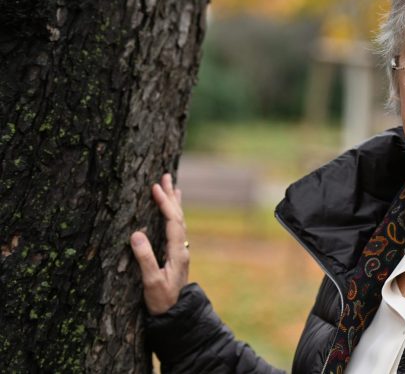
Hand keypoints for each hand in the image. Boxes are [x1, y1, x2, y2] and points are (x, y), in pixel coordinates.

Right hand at [130, 173, 188, 314]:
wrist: (176, 317)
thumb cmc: (162, 302)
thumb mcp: (151, 282)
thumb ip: (145, 258)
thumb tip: (136, 233)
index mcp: (178, 252)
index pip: (172, 221)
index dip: (164, 203)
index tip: (156, 187)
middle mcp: (182, 248)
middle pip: (178, 216)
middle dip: (171, 196)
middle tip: (165, 175)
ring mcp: (180, 251)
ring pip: (178, 221)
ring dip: (174, 203)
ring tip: (172, 185)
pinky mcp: (176, 255)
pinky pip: (176, 228)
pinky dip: (173, 215)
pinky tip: (172, 212)